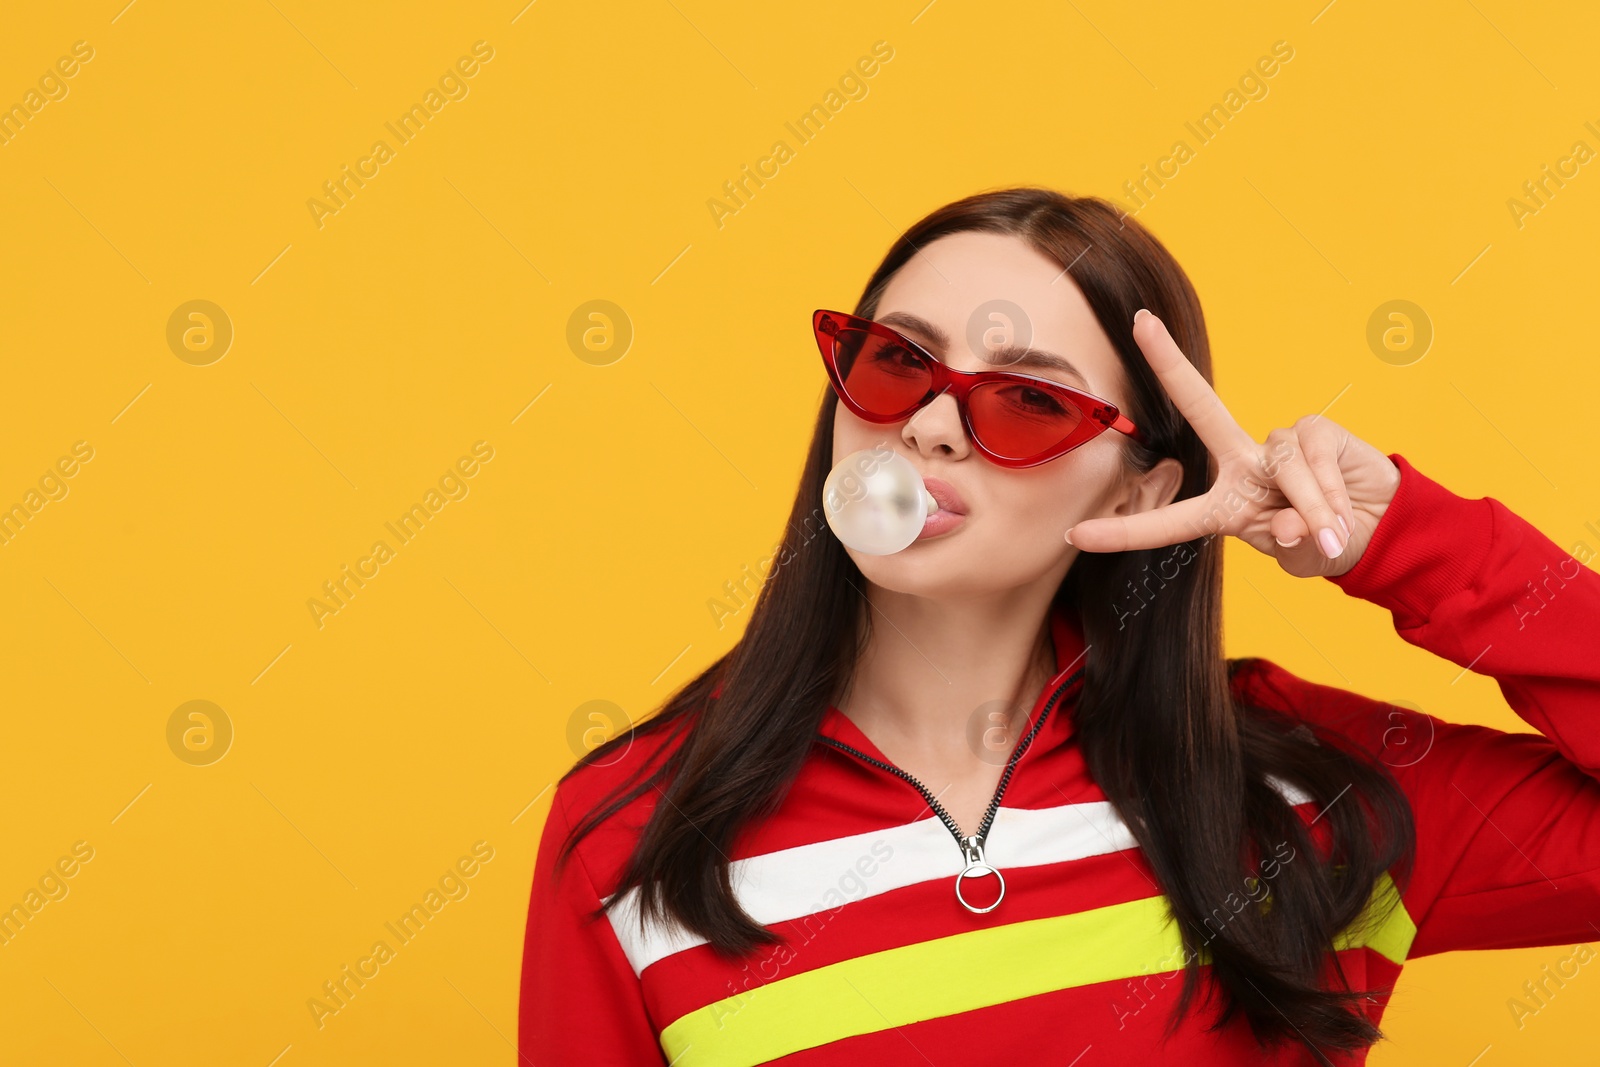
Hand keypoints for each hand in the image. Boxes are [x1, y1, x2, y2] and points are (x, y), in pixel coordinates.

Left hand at [1063, 309, 1402, 578]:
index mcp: (1223, 502)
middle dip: (1170, 363)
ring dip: (1312, 506)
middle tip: (1139, 323)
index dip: (1124, 529)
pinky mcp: (1317, 429)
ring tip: (1330, 534)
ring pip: (1283, 466)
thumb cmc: (1322, 541)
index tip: (1075, 534)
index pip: (1167, 514)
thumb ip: (1286, 540)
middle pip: (1202, 407)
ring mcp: (1279, 442)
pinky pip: (1313, 458)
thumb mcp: (1295, 551)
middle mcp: (1243, 461)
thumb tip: (1292, 524)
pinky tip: (1344, 509)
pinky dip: (1330, 493)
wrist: (1378, 529)